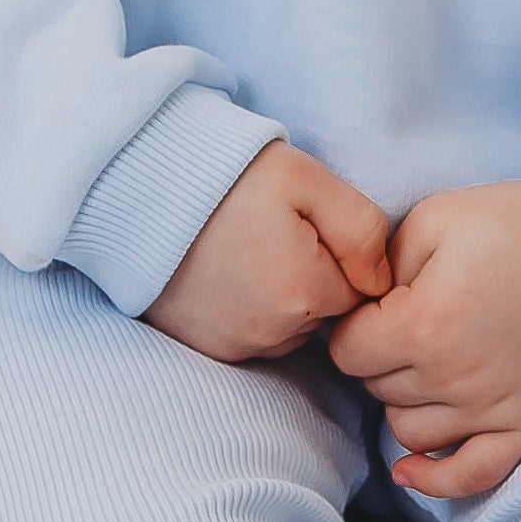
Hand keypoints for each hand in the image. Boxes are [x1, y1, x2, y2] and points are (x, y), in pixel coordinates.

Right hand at [144, 140, 393, 363]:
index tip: (304, 227)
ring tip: (243, 250)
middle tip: (270, 234)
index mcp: (305, 293)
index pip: (356, 294)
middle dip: (309, 280)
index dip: (337, 257)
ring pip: (286, 331)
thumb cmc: (229, 175)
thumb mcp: (308, 179)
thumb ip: (362, 229)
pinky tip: (223, 272)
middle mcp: (270, 333)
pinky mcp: (201, 346)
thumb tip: (381, 282)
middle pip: (320, 317)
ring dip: (277, 300)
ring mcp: (232, 345)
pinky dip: (243, 311)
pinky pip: (248, 338)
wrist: (139, 184)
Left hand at [326, 175, 520, 499]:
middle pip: (376, 389)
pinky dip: (435, 480)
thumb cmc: (518, 223)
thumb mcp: (433, 219)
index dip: (355, 323)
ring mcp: (495, 408)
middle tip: (413, 319)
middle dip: (382, 356)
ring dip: (407, 400)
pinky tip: (410, 470)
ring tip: (430, 361)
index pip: (346, 351)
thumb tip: (355, 309)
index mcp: (425, 325)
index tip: (379, 305)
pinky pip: (470, 476)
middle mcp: (456, 378)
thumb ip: (378, 267)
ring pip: (409, 432)